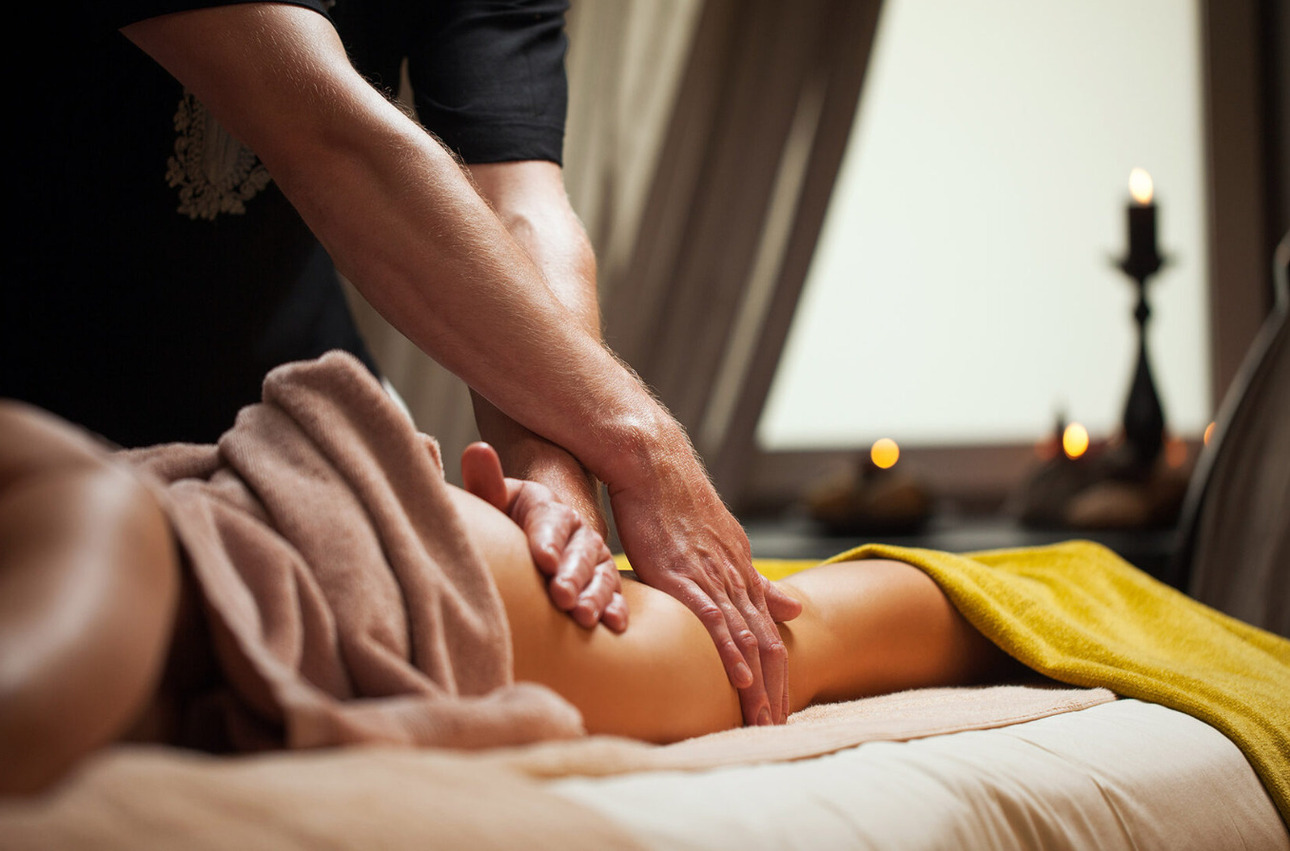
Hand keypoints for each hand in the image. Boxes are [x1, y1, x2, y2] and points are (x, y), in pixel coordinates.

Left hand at [462, 442, 626, 631]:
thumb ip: (484, 483)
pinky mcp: (600, 581)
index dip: (548, 538)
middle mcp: (573, 526)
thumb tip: (477, 451)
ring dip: (596, 595)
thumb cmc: (495, 528)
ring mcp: (591, 554)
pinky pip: (615, 593)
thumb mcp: (489, 505)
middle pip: (580, 547)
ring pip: (601, 571)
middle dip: (572, 572)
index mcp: (543, 504)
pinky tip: (613, 624)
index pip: (549, 518)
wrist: (509, 554)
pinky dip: (616, 608)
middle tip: (562, 596)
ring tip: (584, 617)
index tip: (543, 560)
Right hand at [609, 443, 802, 725]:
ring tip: (763, 721)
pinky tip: (738, 679)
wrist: (652, 462)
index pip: (769, 634)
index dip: (777, 674)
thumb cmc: (675, 501)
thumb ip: (756, 580)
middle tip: (778, 729)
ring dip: (757, 683)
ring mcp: (712, 576)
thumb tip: (794, 608)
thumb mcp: (725, 543)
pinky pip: (713, 619)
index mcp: (743, 572)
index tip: (779, 709)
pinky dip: (729, 651)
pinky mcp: (683, 574)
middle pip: (767, 644)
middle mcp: (736, 576)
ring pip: (746, 639)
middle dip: (775, 690)